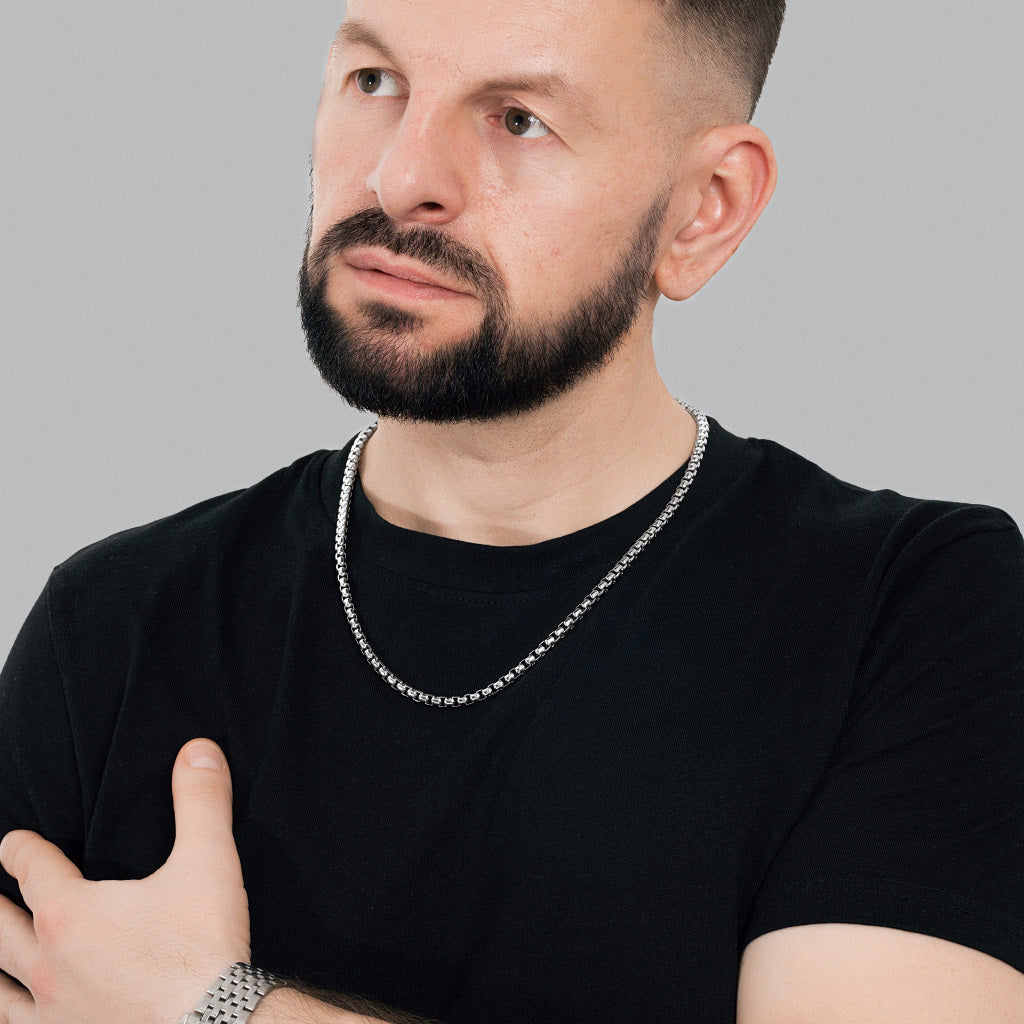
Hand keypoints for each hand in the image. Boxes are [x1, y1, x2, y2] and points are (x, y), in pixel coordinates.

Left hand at [0, 739, 249, 1023]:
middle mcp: (48, 966)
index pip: (32, 869)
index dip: (20, 850)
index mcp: (72, 915)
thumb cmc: (204, 949)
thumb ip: (200, 801)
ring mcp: (53, 1016)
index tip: (12, 840)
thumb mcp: (209, 863)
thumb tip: (197, 749)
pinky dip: (14, 1021)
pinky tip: (21, 1020)